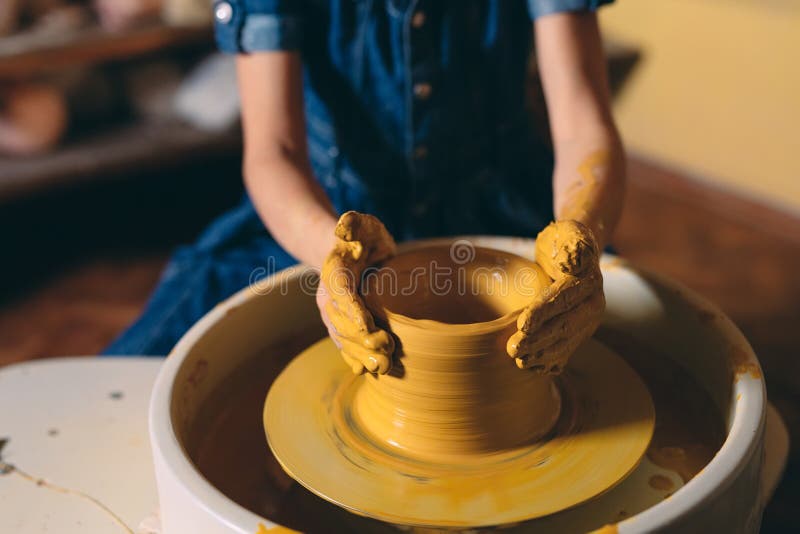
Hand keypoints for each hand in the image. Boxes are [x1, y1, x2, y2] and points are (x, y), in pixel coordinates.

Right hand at [319, 211, 396, 373]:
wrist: (352, 254)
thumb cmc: (363, 238)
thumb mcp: (363, 225)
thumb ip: (354, 224)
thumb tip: (344, 226)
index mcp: (334, 272)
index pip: (340, 293)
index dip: (352, 310)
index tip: (367, 325)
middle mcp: (329, 296)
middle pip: (340, 322)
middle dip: (360, 339)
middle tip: (386, 349)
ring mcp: (334, 314)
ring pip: (342, 338)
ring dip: (360, 354)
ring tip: (384, 366)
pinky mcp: (342, 325)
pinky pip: (344, 345)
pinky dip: (354, 359)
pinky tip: (368, 372)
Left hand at [507, 220, 603, 372]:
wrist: (575, 252)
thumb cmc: (564, 240)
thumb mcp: (568, 233)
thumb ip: (572, 244)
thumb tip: (573, 262)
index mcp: (590, 281)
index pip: (565, 298)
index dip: (544, 311)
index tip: (523, 323)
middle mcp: (593, 304)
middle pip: (565, 326)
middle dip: (539, 340)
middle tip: (513, 349)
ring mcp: (587, 322)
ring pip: (565, 343)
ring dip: (542, 355)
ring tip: (519, 361)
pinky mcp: (579, 332)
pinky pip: (565, 350)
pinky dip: (549, 361)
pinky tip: (532, 368)